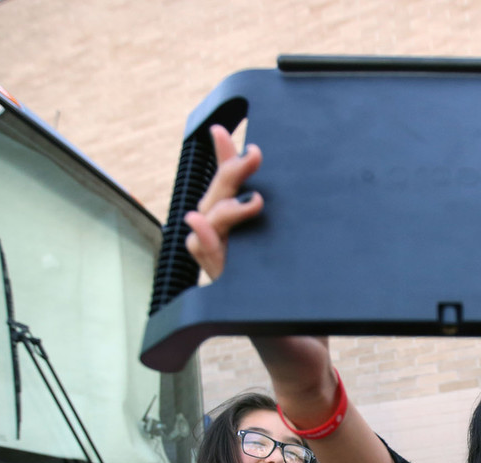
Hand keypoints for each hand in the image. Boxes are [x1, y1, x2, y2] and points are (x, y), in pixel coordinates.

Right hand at [184, 124, 263, 280]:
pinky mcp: (217, 272)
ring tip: (253, 201)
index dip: (223, 153)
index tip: (221, 130)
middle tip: (254, 156)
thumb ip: (266, 201)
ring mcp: (214, 250)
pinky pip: (203, 251)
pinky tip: (200, 223)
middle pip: (216, 194)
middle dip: (232, 173)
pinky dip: (203, 237)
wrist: (280, 314)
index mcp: (232, 216)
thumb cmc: (275, 271)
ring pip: (208, 218)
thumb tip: (260, 160)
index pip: (225, 179)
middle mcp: (218, 229)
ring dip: (227, 207)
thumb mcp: (276, 233)